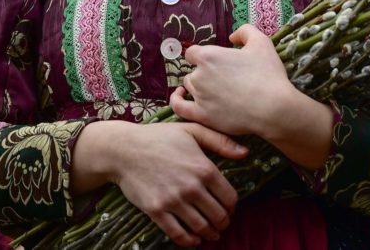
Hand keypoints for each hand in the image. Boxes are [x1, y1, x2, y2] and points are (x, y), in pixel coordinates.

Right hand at [72, 120, 246, 246]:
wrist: (124, 149)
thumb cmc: (159, 137)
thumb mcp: (192, 130)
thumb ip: (220, 141)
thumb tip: (245, 153)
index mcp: (204, 168)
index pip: (230, 197)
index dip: (233, 206)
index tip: (230, 208)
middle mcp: (191, 187)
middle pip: (218, 215)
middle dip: (224, 222)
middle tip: (222, 223)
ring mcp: (173, 200)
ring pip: (201, 227)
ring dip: (210, 234)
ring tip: (212, 234)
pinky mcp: (157, 211)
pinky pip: (177, 234)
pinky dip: (189, 241)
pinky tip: (194, 240)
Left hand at [171, 25, 334, 169]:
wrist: (273, 108)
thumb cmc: (267, 74)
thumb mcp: (261, 42)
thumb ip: (244, 32)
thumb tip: (232, 36)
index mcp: (209, 56)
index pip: (193, 52)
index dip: (203, 56)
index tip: (216, 62)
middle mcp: (199, 76)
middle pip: (192, 71)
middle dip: (204, 73)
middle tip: (224, 79)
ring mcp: (199, 97)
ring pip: (190, 87)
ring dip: (198, 87)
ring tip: (216, 91)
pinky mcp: (201, 115)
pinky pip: (179, 107)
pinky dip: (177, 100)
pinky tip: (181, 96)